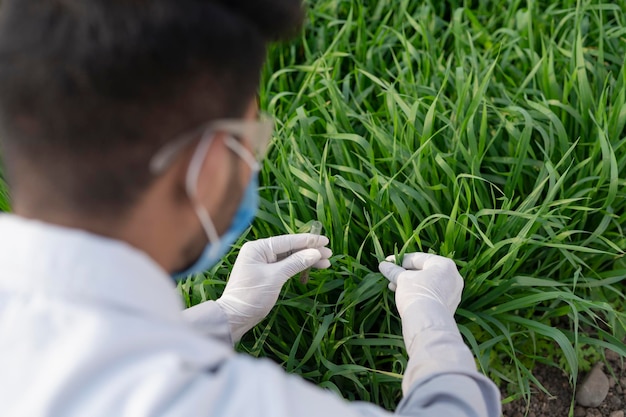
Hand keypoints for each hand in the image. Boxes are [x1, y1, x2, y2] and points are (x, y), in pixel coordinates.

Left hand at [216, 234, 331, 341]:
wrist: (235, 317)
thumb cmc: (251, 296)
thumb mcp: (275, 278)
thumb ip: (295, 263)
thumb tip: (315, 253)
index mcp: (258, 248)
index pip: (288, 240)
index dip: (308, 241)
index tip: (325, 241)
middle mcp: (259, 252)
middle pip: (290, 248)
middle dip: (309, 251)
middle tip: (329, 254)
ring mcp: (262, 262)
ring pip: (290, 258)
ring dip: (306, 260)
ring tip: (326, 263)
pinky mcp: (266, 273)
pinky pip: (285, 266)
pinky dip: (298, 268)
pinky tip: (311, 268)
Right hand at [378, 252, 462, 316]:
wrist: (428, 324)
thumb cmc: (416, 294)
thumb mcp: (402, 279)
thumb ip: (394, 271)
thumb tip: (383, 265)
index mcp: (444, 265)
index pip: (418, 258)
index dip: (399, 260)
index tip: (386, 263)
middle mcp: (453, 277)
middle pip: (424, 271)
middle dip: (405, 274)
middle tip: (390, 276)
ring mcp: (453, 293)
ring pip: (427, 284)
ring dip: (410, 284)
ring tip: (393, 287)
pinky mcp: (449, 306)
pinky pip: (431, 295)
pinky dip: (419, 294)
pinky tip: (404, 297)